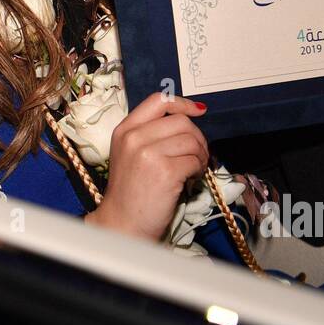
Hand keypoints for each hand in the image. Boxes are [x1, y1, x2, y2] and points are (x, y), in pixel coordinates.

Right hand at [86, 93, 207, 241]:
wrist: (122, 223)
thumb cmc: (131, 191)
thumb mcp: (130, 153)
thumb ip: (151, 134)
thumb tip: (189, 118)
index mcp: (125, 130)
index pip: (158, 100)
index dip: (183, 103)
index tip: (198, 112)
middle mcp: (134, 138)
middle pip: (180, 121)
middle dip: (197, 137)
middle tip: (197, 154)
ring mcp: (148, 154)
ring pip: (191, 141)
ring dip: (200, 155)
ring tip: (194, 169)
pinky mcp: (164, 172)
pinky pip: (194, 161)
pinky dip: (198, 170)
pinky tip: (191, 179)